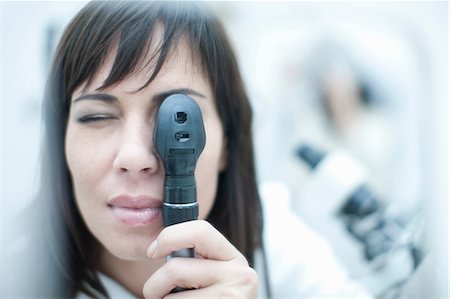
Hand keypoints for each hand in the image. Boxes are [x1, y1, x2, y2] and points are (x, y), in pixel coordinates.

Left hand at [143, 220, 257, 298]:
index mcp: (233, 258)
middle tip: (157, 293)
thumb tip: (158, 247)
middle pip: (176, 268)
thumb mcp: (211, 275)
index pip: (200, 230)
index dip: (169, 236)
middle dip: (156, 283)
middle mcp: (239, 275)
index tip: (153, 251)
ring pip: (171, 298)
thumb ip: (195, 259)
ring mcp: (232, 298)